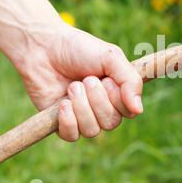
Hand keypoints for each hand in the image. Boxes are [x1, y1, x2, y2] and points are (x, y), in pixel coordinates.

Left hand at [14, 23, 142, 141]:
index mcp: (118, 93)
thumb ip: (130, 81)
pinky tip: (62, 103)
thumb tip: (138, 110)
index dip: (117, 98)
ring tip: (72, 86)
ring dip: (81, 107)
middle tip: (85, 80)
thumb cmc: (79, 49)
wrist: (43, 47)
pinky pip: (72, 135)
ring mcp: (82, 117)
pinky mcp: (62, 123)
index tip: (107, 79)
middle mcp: (103, 108)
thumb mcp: (111, 57)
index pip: (129, 111)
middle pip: (111, 122)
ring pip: (92, 130)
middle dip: (97, 100)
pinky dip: (68, 120)